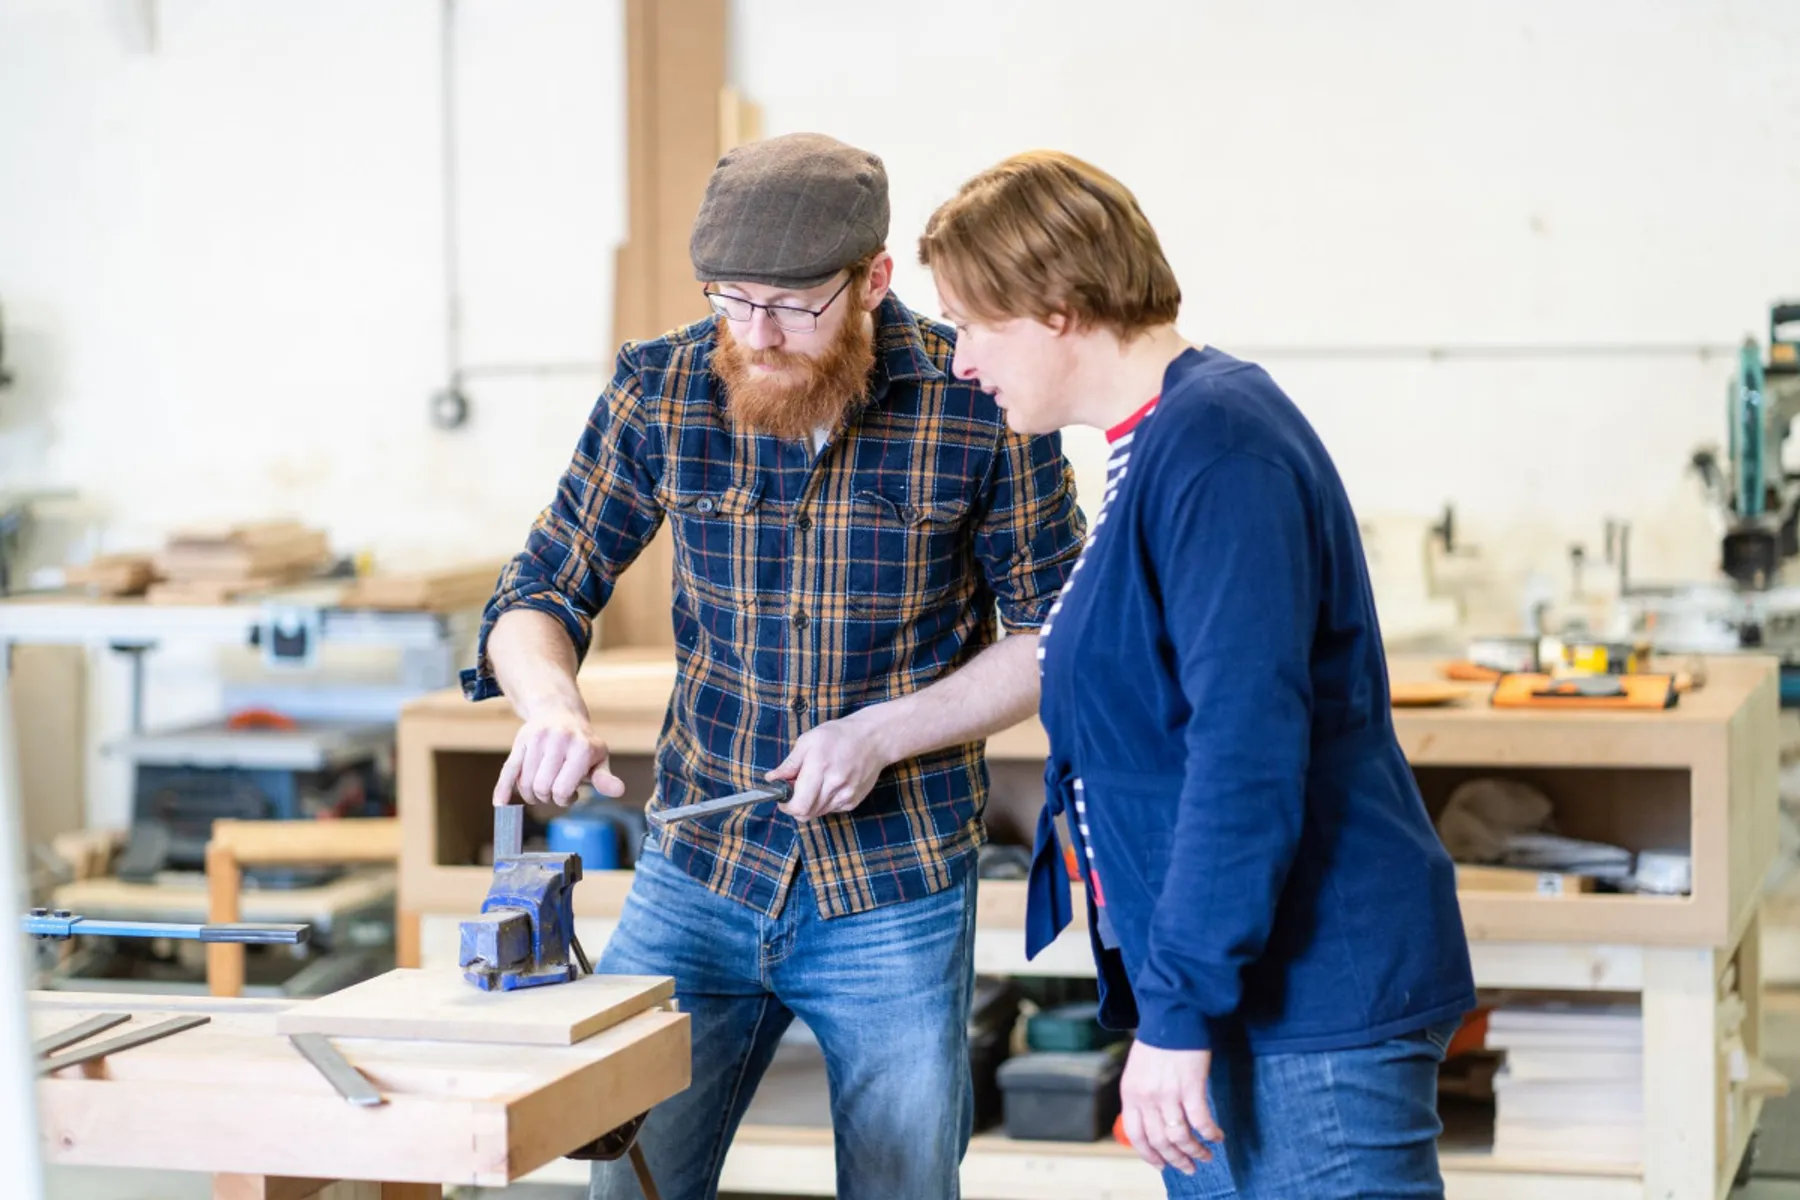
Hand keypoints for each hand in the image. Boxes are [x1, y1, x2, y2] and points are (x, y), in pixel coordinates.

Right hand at [492, 706, 624, 806]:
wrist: (559, 711)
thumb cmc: (582, 741)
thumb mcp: (599, 758)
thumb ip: (604, 778)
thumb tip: (619, 791)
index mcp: (581, 747)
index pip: (563, 789)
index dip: (565, 799)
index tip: (571, 795)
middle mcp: (558, 740)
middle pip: (542, 788)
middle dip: (548, 798)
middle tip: (555, 792)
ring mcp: (536, 740)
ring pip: (525, 783)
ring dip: (532, 794)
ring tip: (544, 788)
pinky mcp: (520, 742)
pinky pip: (508, 770)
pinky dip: (503, 789)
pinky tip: (500, 804)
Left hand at [768, 714, 890, 820]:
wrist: (873, 739)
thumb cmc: (839, 736)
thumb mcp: (808, 741)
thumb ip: (789, 763)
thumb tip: (772, 779)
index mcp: (820, 768)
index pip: (799, 805)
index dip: (786, 806)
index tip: (782, 796)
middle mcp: (834, 786)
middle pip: (806, 814)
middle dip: (795, 805)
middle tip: (795, 789)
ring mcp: (846, 796)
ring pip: (817, 813)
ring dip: (809, 803)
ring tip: (814, 783)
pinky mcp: (853, 801)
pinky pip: (831, 809)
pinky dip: (823, 802)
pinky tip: (829, 784)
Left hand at [1119, 1041, 1222, 1174]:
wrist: (1171, 1012)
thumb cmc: (1157, 1040)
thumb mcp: (1138, 1070)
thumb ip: (1142, 1096)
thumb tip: (1151, 1122)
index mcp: (1131, 1093)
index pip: (1136, 1136)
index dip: (1150, 1155)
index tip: (1162, 1165)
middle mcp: (1147, 1097)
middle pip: (1160, 1141)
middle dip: (1176, 1159)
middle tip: (1190, 1168)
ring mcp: (1168, 1093)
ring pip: (1180, 1136)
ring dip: (1195, 1151)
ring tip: (1206, 1156)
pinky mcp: (1191, 1087)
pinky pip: (1201, 1121)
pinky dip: (1210, 1133)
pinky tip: (1218, 1136)